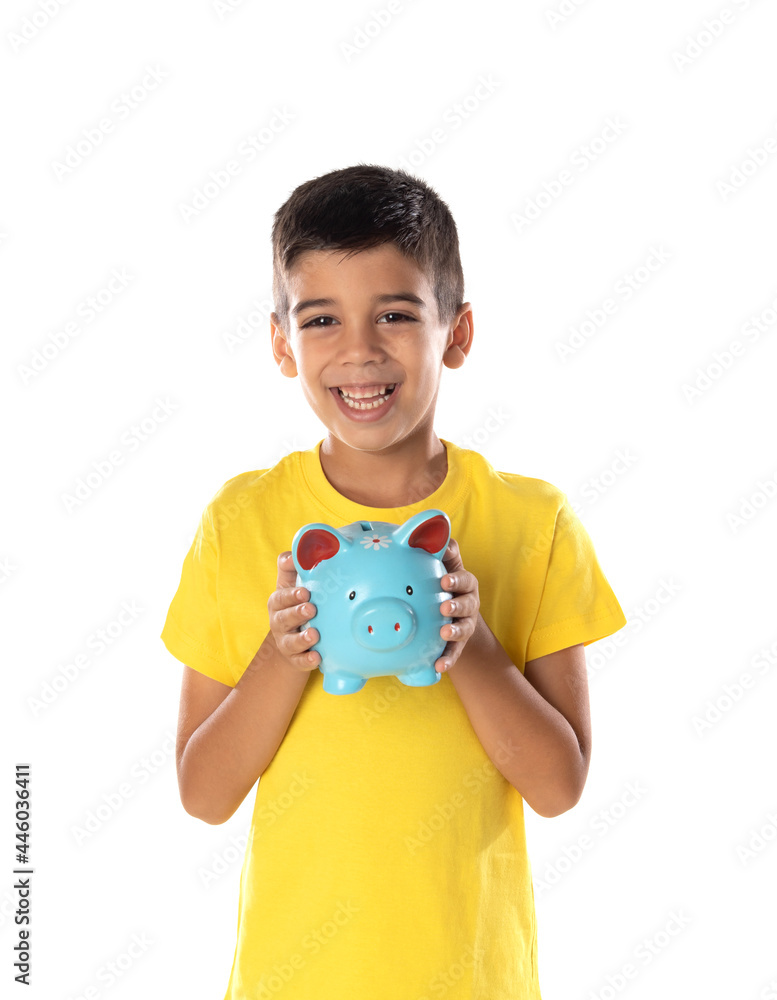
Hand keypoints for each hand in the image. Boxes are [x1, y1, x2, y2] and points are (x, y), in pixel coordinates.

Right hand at [267, 552, 320, 672]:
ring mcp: (286, 642)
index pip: (280, 597)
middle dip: (296, 613)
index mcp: (279, 603)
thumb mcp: (291, 585)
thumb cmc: (294, 605)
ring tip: (315, 635)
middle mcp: (279, 622)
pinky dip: (307, 660)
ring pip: (290, 642)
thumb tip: (297, 547)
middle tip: (311, 608)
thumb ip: (292, 567)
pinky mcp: (295, 660)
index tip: (305, 591)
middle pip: (283, 619)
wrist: (291, 642)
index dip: (291, 594)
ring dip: (302, 638)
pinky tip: (317, 657)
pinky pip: (299, 662)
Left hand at [435, 537, 479, 672]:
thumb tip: (442, 537)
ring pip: (464, 629)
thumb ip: (444, 552)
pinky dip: (448, 659)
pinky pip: (454, 653)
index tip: (444, 581)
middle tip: (445, 607)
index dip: (456, 580)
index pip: (465, 580)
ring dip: (455, 632)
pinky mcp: (458, 645)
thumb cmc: (444, 584)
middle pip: (468, 605)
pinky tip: (439, 666)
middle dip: (458, 606)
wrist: (450, 612)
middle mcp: (470, 605)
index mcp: (466, 585)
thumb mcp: (445, 566)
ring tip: (444, 634)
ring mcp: (465, 625)